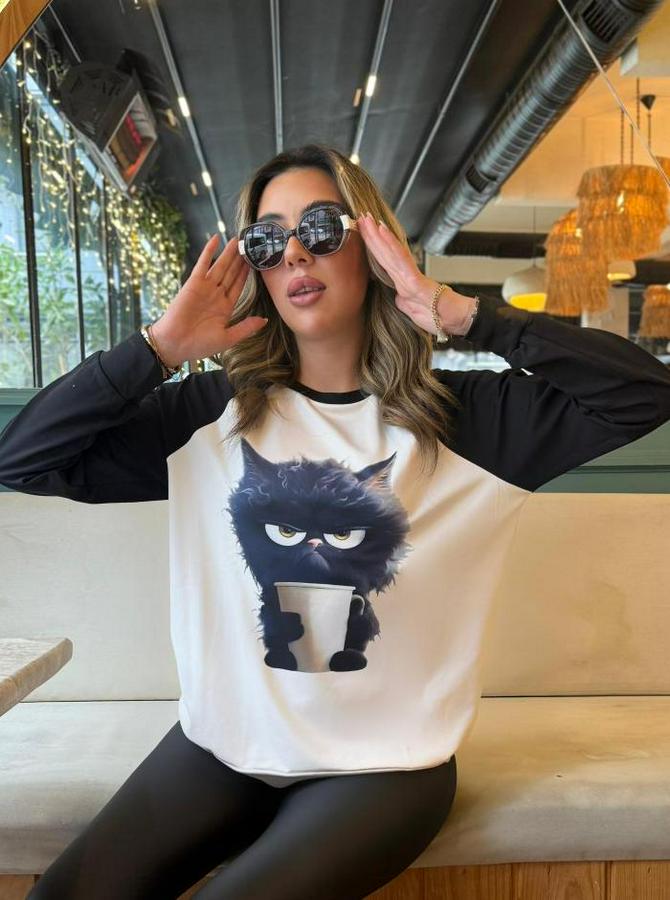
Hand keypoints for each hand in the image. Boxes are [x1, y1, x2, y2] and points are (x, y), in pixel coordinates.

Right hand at [150, 234, 266, 366]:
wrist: (176, 344)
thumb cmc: (199, 345)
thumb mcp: (228, 338)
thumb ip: (246, 328)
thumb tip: (265, 320)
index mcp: (225, 307)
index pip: (238, 286)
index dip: (246, 274)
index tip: (256, 262)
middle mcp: (216, 295)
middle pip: (231, 273)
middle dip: (239, 260)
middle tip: (249, 245)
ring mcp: (205, 288)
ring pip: (220, 266)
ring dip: (228, 253)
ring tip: (237, 240)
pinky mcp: (193, 283)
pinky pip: (203, 264)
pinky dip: (209, 251)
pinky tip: (215, 239)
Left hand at [356, 213, 474, 335]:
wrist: (455, 321)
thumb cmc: (439, 316)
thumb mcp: (414, 312)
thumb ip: (404, 302)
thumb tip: (398, 298)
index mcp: (403, 284)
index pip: (384, 262)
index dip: (373, 247)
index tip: (363, 232)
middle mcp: (405, 277)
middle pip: (384, 253)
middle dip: (371, 235)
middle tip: (361, 216)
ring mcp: (409, 277)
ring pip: (389, 252)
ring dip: (377, 235)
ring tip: (367, 219)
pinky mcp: (415, 281)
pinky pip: (400, 259)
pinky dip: (391, 244)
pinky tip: (382, 232)